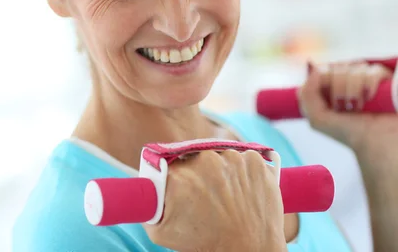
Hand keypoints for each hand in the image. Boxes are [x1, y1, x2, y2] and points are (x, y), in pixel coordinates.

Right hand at [143, 150, 286, 251]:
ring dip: (221, 169)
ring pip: (220, 154)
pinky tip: (241, 189)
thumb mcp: (160, 230)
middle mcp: (206, 161)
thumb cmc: (203, 243)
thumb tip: (141, 182)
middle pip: (194, 155)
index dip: (173, 171)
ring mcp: (234, 159)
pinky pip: (244, 156)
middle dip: (197, 171)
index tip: (179, 182)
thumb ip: (145, 202)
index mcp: (179, 176)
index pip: (167, 159)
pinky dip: (243, 170)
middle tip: (204, 193)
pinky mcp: (256, 161)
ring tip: (225, 194)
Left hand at [299, 61, 397, 155]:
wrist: (375, 141)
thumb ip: (307, 94)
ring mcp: (366, 78)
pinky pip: (374, 70)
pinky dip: (370, 84)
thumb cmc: (347, 131)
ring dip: (354, 90)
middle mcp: (347, 79)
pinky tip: (369, 98)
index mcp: (329, 86)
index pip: (323, 68)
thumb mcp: (317, 118)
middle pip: (338, 68)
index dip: (324, 82)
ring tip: (357, 107)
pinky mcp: (385, 80)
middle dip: (339, 90)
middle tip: (345, 107)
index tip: (330, 102)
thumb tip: (315, 69)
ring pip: (355, 67)